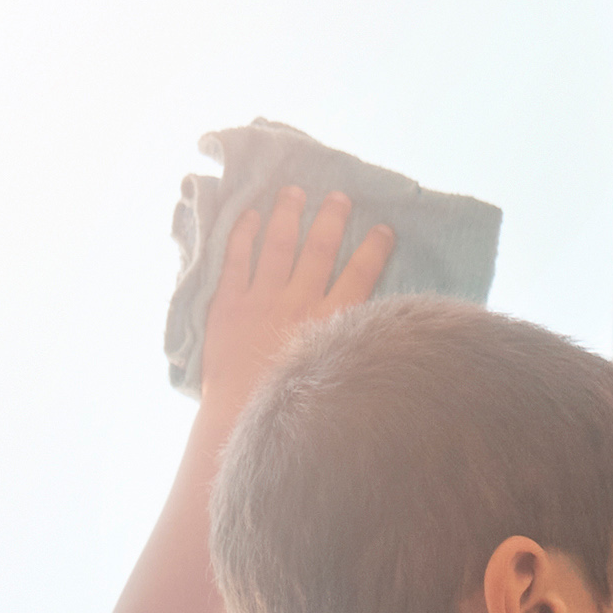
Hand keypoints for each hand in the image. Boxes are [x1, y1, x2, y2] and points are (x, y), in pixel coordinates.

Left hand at [196, 185, 399, 421]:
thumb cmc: (296, 411)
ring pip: (278, 244)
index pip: (360, 276)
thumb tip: (372, 332)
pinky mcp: (228, 304)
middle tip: (339, 197)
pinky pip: (236, 258)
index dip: (374, 249)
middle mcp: (298, 304)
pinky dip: (242, 233)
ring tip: (295, 192)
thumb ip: (351, 347)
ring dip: (288, 213)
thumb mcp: (339, 380)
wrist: (242, 421)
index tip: (384, 228)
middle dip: (331, 219)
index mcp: (330, 324)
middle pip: (319, 250)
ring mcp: (261, 300)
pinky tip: (250, 214)